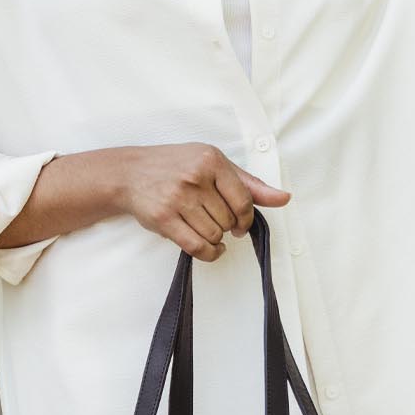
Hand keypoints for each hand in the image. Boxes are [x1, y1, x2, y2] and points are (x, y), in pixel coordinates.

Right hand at [118, 143, 290, 262]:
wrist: (131, 173)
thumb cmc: (176, 167)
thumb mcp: (213, 164)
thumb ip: (249, 183)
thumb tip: (283, 198)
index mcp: (211, 161)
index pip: (243, 199)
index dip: (246, 218)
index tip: (241, 224)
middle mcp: (195, 177)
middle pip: (228, 219)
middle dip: (226, 225)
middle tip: (213, 220)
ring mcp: (178, 198)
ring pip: (214, 233)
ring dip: (215, 238)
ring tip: (205, 229)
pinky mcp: (164, 218)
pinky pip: (196, 246)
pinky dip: (208, 253)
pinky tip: (210, 248)